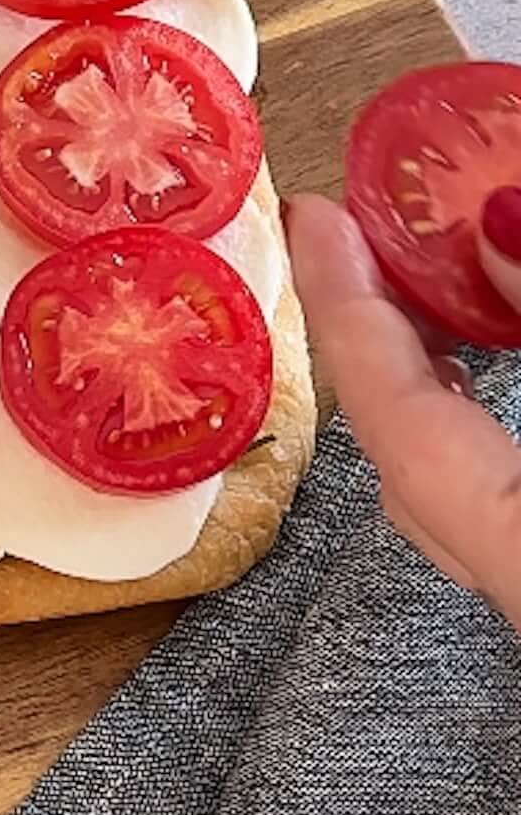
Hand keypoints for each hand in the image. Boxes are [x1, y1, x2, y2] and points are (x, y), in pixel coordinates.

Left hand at [288, 194, 520, 627]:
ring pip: (438, 485)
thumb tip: (492, 220)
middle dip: (374, 331)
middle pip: (400, 450)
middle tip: (361, 233)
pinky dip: (463, 428)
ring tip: (423, 283)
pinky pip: (480, 506)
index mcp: (519, 555)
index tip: (314, 219)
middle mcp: (511, 595)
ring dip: (421, 378)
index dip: (348, 306)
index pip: (393, 411)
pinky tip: (475, 377)